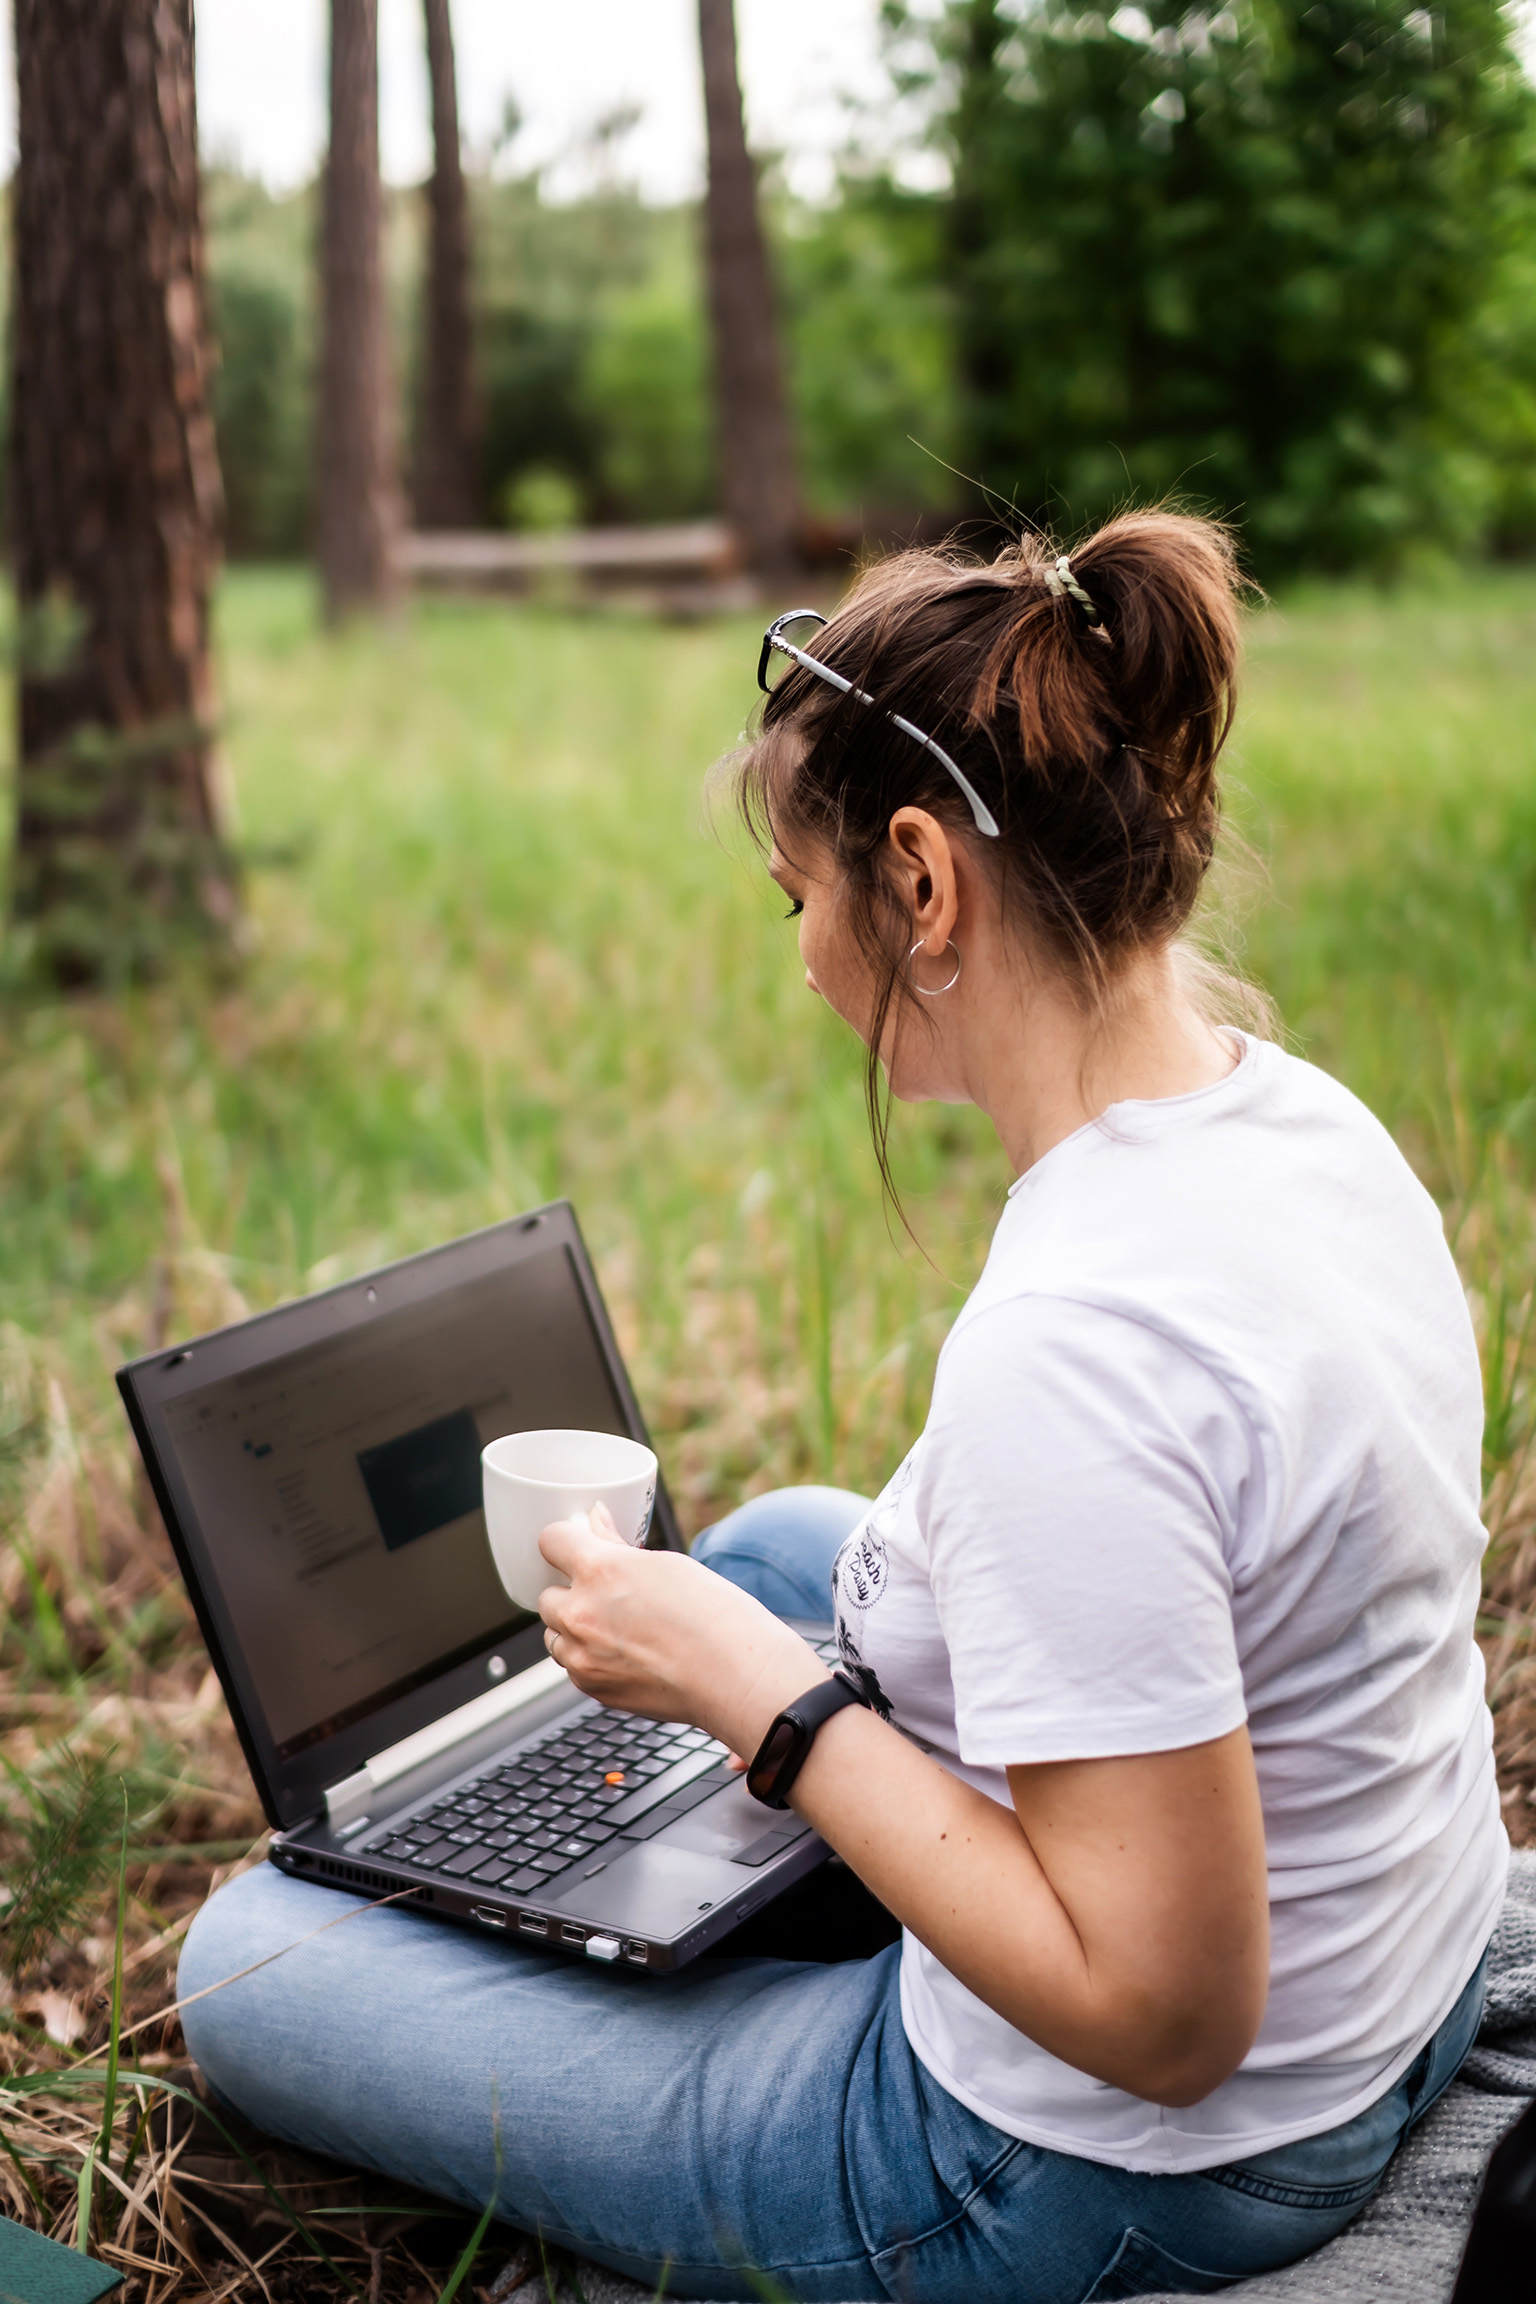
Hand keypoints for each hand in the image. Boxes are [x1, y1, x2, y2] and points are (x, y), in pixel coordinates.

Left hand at [536, 1504, 826, 1757]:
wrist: (736, 1678)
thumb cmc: (715, 1619)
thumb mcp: (666, 1565)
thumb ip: (617, 1547)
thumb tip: (595, 1522)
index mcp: (601, 1571)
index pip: (551, 1540)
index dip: (564, 1540)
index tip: (575, 1544)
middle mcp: (582, 1614)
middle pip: (546, 1595)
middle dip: (571, 1591)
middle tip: (608, 1594)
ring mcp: (583, 1656)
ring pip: (555, 1634)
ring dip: (574, 1627)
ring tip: (619, 1628)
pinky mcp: (592, 1688)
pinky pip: (572, 1666)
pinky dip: (588, 1658)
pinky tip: (626, 1653)